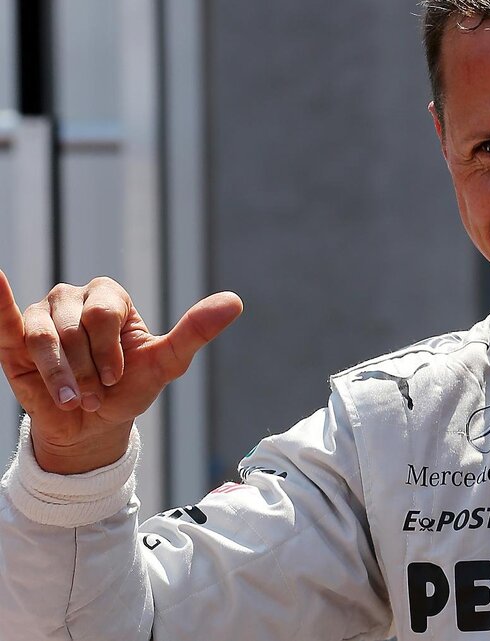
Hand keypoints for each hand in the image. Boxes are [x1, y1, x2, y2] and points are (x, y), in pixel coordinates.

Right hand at [0, 271, 241, 473]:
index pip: (103, 317)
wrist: (92, 424)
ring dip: (59, 375)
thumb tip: (235, 300)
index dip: (109, 354)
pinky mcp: (13, 337)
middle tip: (91, 394)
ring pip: (44, 339)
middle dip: (85, 371)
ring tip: (71, 398)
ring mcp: (41, 314)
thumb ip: (195, 331)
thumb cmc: (128, 389)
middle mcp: (73, 298)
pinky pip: (3, 316)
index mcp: (110, 296)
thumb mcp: (166, 363)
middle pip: (74, 331)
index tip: (115, 379)